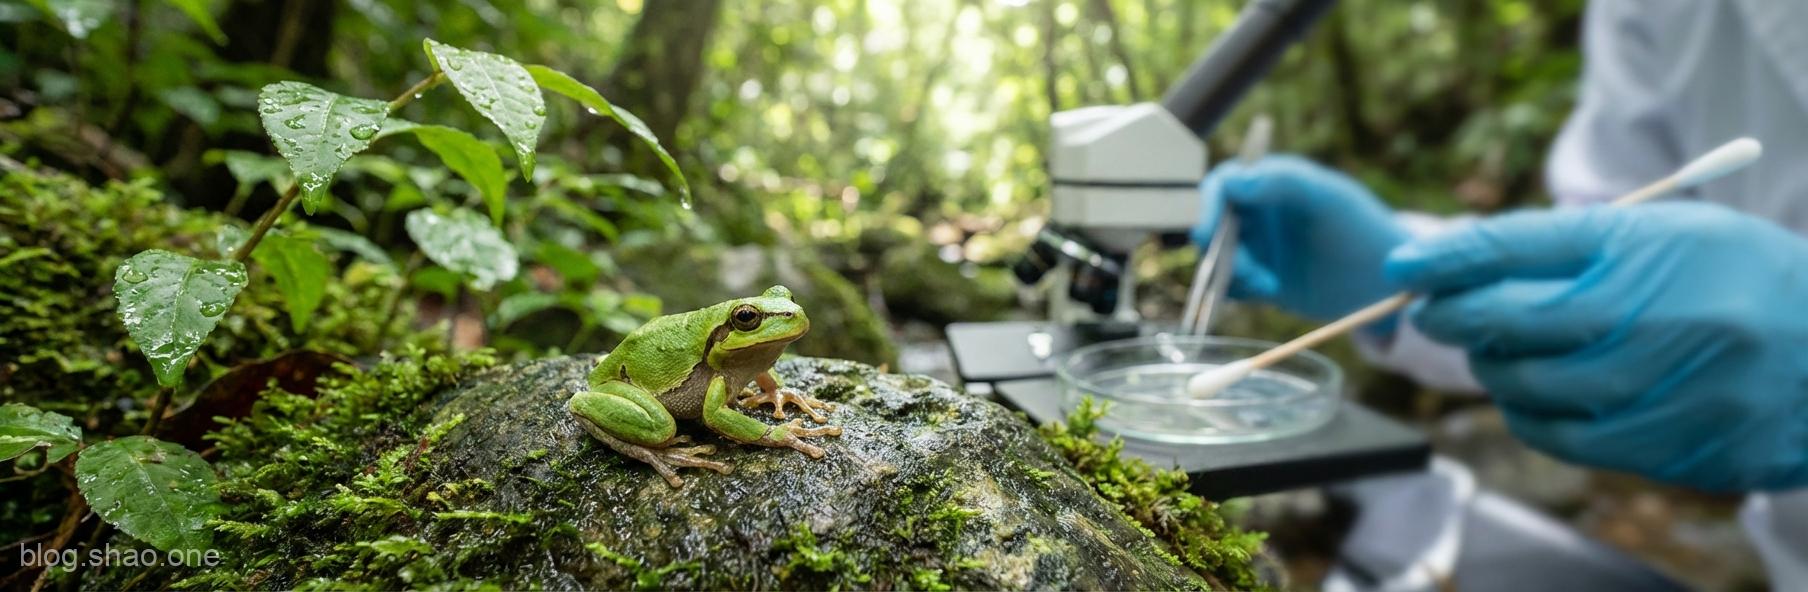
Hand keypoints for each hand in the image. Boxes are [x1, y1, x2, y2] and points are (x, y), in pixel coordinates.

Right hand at [1191, 156, 1409, 322]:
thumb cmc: (1362, 229)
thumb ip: (1285, 181)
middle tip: (1246, 271)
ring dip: (1231, 273)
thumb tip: (1236, 179)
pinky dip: (1236, 290)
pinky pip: (1229, 284)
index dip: (1208, 206)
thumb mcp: (1328, 198)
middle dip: (1218, 249)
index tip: (1210, 235)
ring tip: (1268, 286)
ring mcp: (1257, 246)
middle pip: (1212, 223)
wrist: (1384, 282)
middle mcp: (1257, 211)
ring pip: (1216, 257)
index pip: (1222, 184)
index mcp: (1271, 182)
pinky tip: (1269, 292)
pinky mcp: (1259, 278)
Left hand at [1385, 203, 1807, 490]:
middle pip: (1510, 325)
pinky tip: (1538, 395)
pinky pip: (1565, 441)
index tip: (1403, 267)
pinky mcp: (1675, 450)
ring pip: (1527, 391)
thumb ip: (1566, 244)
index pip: (1518, 248)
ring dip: (1494, 370)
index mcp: (1651, 251)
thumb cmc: (1740, 278)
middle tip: (1439, 308)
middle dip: (1457, 316)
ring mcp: (1668, 392)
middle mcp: (1658, 321)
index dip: (1447, 259)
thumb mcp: (1667, 232)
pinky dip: (1533, 416)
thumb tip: (1458, 262)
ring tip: (1502, 351)